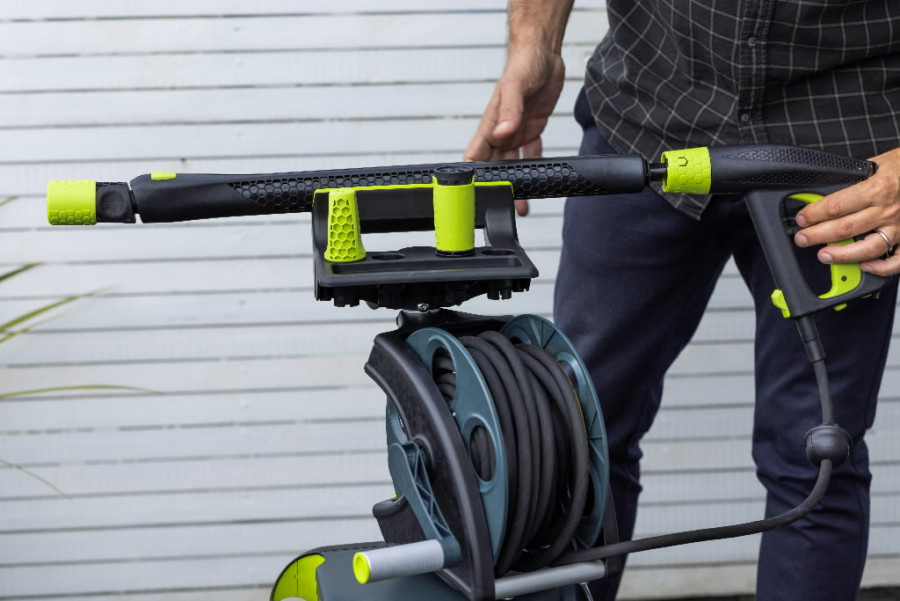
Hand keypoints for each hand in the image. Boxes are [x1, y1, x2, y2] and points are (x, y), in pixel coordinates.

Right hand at [464, 46, 564, 215]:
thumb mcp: (516, 85)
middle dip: (498, 186)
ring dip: (518, 182)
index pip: (475, 155)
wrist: (543, 52)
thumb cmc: (523, 63)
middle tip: (505, 206)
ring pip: (514, 163)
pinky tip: (539, 179)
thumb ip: (508, 110)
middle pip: (495, 165)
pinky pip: (532, 151)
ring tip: (521, 205)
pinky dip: (535, 165)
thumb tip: (501, 133)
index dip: (473, 175)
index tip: (474, 194)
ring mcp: (516, 131)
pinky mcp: (532, 127)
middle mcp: (501, 131)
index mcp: (491, 123)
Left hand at [794, 147, 899, 274]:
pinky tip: (864, 266)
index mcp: (877, 189)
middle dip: (817, 235)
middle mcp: (887, 210)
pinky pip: (896, 260)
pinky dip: (881, 267)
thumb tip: (830, 189)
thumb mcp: (879, 163)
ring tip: (824, 255)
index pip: (836, 206)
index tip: (802, 218)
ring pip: (867, 248)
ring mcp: (899, 226)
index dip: (814, 214)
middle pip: (845, 228)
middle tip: (802, 239)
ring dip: (842, 255)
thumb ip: (856, 179)